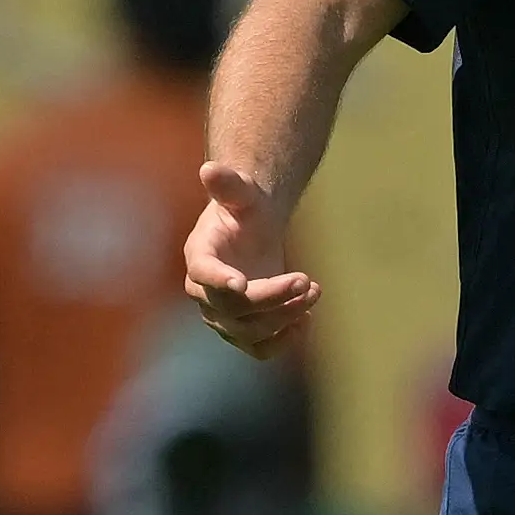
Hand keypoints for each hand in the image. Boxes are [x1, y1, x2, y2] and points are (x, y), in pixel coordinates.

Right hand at [184, 163, 318, 358]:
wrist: (251, 229)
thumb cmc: (243, 208)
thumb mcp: (242, 193)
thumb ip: (229, 185)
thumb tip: (209, 166)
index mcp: (200, 257)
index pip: (203, 275)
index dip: (219, 281)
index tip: (242, 283)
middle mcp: (206, 292)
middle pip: (232, 308)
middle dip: (270, 298)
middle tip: (306, 280)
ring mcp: (223, 314)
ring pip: (248, 331)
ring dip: (283, 317)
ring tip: (314, 291)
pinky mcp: (244, 326)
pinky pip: (259, 347)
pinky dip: (283, 340)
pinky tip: (306, 320)